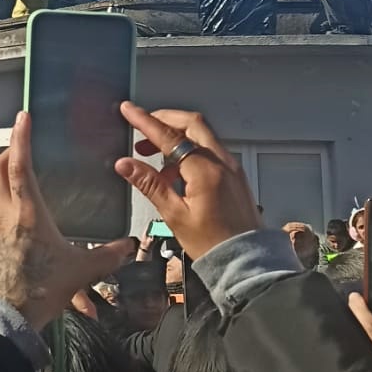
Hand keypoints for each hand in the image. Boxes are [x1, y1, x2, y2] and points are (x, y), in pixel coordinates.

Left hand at [0, 112, 134, 331]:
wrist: (8, 319)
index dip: (20, 139)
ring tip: (24, 177)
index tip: (23, 118)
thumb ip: (107, 256)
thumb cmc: (41, 290)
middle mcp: (7, 215)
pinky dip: (7, 206)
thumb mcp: (80, 272)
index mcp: (27, 213)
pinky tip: (22, 218)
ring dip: (6, 178)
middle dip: (8, 151)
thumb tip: (129, 246)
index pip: (19, 166)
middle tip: (21, 142)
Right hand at [114, 104, 258, 260]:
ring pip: (201, 134)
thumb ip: (150, 185)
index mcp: (205, 171)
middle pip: (191, 123)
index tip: (128, 110)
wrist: (246, 261)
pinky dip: (189, 149)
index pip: (169, 137)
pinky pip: (209, 149)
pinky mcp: (235, 174)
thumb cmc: (211, 244)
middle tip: (142, 126)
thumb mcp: (175, 216)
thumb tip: (125, 164)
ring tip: (152, 154)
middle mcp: (222, 162)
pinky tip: (174, 170)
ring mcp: (231, 166)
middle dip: (164, 119)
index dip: (145, 121)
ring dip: (176, 135)